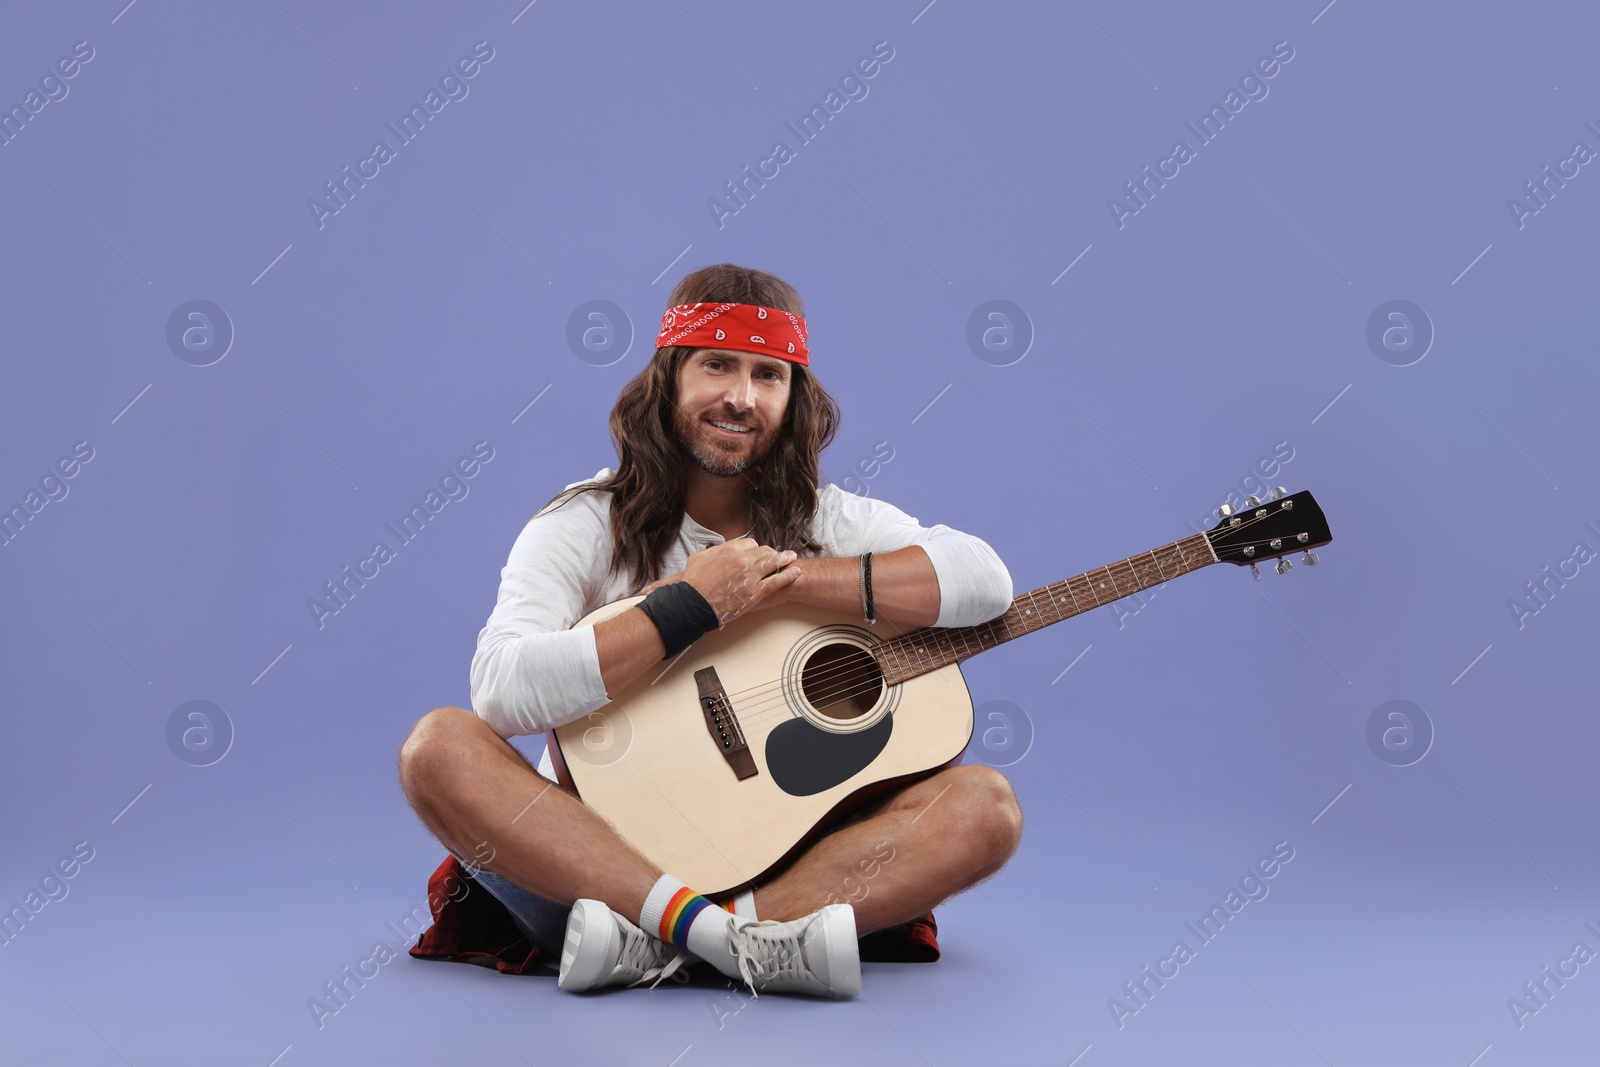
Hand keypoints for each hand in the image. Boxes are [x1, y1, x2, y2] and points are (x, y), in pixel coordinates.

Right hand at [656, 540, 798, 626]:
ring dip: (785, 559)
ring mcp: (750, 575)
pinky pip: (777, 580)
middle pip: (765, 551)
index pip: (751, 544)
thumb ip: (712, 552)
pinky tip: (795, 572)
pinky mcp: (756, 591)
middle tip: (778, 555)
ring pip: (774, 562)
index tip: (757, 553)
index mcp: (729, 549)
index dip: (755, 549)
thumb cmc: (694, 584)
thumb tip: (717, 551)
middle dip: (771, 553)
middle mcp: (742, 559)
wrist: (693, 604)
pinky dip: (788, 575)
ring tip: (792, 557)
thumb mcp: (699, 559)